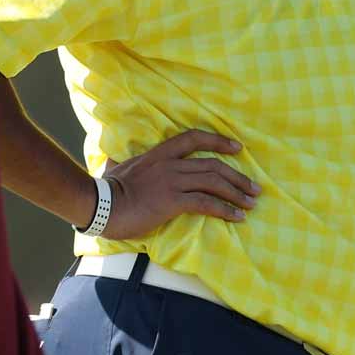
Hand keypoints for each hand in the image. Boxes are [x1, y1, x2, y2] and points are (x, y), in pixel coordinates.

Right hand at [99, 129, 259, 238]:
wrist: (100, 206)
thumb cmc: (106, 190)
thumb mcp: (117, 169)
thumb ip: (120, 163)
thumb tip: (111, 162)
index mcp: (159, 153)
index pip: (194, 138)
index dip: (219, 141)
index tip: (237, 147)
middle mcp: (170, 164)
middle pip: (213, 165)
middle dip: (238, 176)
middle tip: (254, 188)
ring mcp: (172, 181)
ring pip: (214, 182)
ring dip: (237, 193)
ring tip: (251, 203)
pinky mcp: (172, 201)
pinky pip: (206, 203)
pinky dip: (225, 209)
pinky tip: (237, 216)